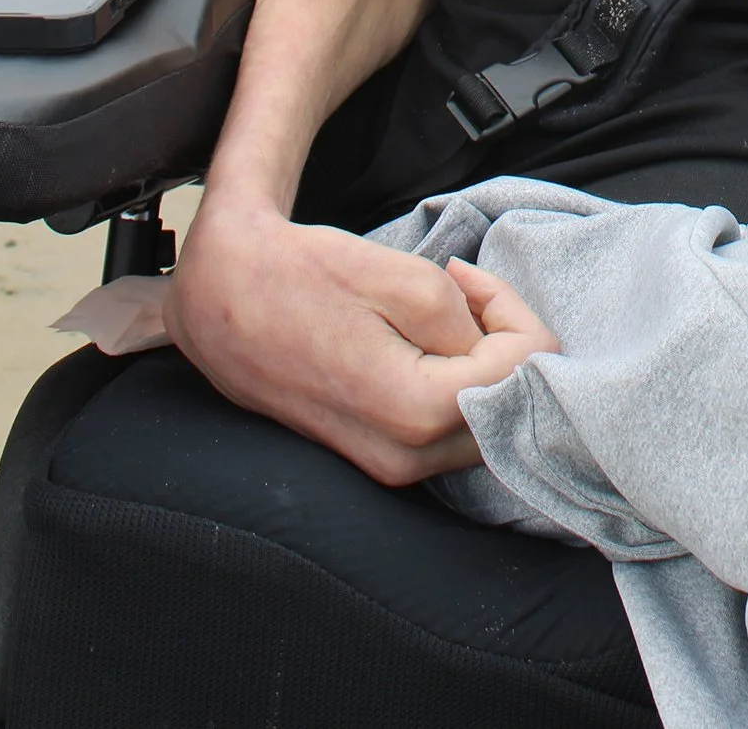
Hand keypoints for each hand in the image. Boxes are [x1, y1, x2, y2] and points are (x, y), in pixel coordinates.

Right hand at [169, 196, 501, 485]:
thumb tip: (500, 350)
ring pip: (483, 422)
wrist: (222, 297)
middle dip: (504, 341)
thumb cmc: (306, 277)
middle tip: (461, 293)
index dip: (512, 311)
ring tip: (439, 313)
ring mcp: (388, 469)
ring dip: (481, 363)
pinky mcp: (375, 460)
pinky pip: (447, 430)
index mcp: (417, 413)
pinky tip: (421, 343)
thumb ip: (469, 322)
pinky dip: (455, 384)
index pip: (525, 369)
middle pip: (511, 405)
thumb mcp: (404, 278)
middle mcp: (406, 460)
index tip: (467, 278)